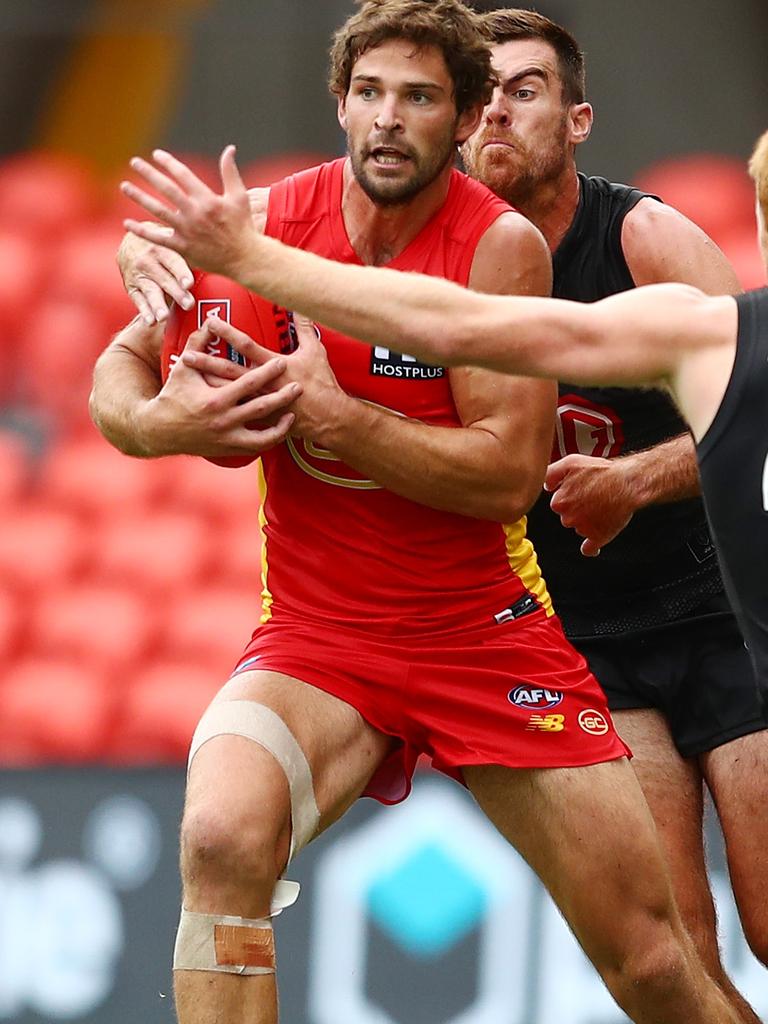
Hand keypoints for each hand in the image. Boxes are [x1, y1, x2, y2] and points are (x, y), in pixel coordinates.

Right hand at [118, 230, 194, 324]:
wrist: (131, 242)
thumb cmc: (161, 245)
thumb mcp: (169, 240)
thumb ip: (185, 249)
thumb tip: (212, 251)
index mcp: (161, 249)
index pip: (173, 262)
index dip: (181, 273)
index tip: (189, 284)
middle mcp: (148, 262)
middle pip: (164, 280)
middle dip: (176, 293)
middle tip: (188, 304)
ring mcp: (138, 276)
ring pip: (150, 291)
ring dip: (157, 305)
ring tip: (164, 317)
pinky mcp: (132, 287)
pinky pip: (138, 300)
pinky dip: (144, 311)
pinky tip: (150, 321)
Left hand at [120, 146, 260, 280]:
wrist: (244, 258)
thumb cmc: (243, 226)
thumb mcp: (239, 196)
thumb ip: (230, 171)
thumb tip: (229, 149)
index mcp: (207, 198)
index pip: (182, 174)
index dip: (168, 162)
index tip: (156, 155)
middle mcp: (194, 212)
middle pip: (165, 188)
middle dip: (148, 173)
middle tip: (134, 162)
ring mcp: (186, 230)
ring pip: (157, 210)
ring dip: (139, 197)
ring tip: (124, 186)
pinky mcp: (182, 247)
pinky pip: (158, 237)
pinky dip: (141, 230)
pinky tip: (127, 223)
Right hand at [144, 322, 300, 456]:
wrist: (160, 430)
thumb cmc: (172, 396)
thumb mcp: (183, 368)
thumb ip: (198, 343)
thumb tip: (210, 321)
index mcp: (215, 399)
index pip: (247, 383)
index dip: (267, 372)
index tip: (282, 362)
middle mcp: (224, 420)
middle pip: (261, 408)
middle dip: (282, 396)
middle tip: (299, 386)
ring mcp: (228, 437)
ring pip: (263, 434)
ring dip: (281, 424)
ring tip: (293, 411)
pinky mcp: (228, 449)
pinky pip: (256, 447)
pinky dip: (270, 439)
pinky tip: (280, 429)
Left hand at [183, 314, 348, 443]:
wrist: (328, 417)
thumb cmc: (322, 383)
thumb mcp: (315, 351)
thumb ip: (305, 327)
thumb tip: (301, 306)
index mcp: (274, 366)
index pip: (245, 346)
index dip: (227, 332)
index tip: (210, 321)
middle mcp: (263, 384)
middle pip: (229, 372)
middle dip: (207, 362)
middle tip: (187, 355)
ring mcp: (260, 402)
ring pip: (229, 394)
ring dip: (209, 386)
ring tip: (192, 383)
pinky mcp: (262, 417)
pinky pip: (238, 413)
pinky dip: (223, 408)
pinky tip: (207, 406)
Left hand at [544, 454, 636, 556]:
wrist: (627, 482)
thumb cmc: (602, 472)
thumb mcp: (571, 463)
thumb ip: (552, 473)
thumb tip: (545, 486)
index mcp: (559, 501)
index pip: (558, 504)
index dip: (570, 496)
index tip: (580, 491)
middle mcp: (568, 518)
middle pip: (568, 517)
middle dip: (578, 509)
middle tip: (593, 497)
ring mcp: (583, 529)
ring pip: (579, 529)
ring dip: (587, 522)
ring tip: (601, 507)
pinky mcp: (598, 537)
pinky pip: (589, 549)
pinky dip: (591, 548)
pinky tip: (592, 547)